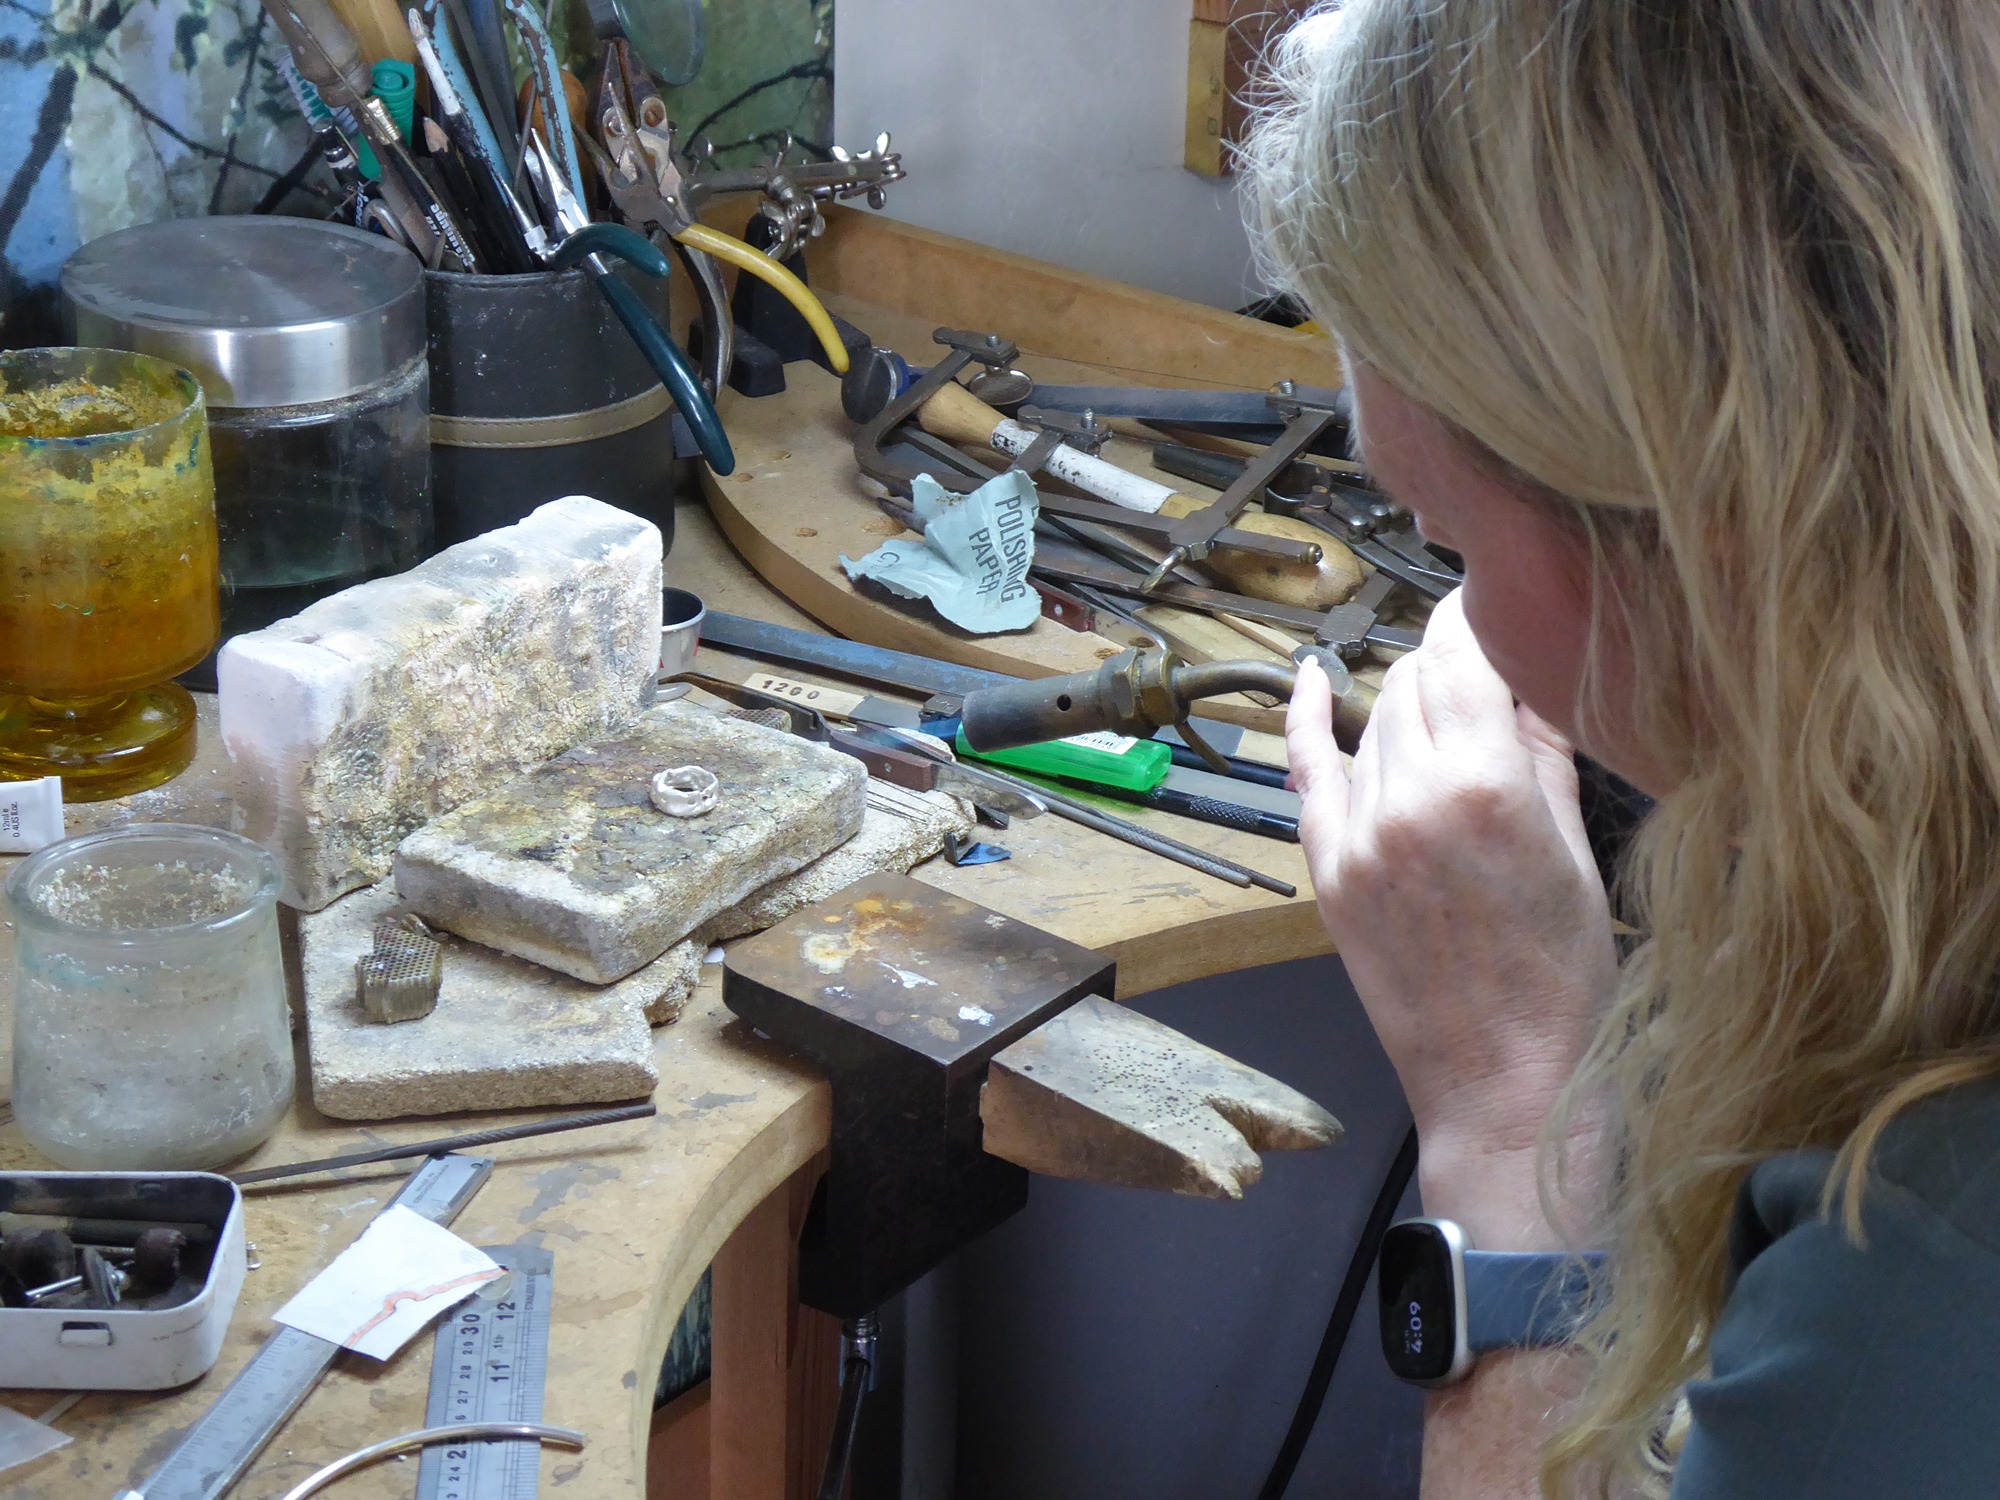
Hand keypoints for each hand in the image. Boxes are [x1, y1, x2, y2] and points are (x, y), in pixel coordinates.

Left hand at [1287, 592, 1614, 1244]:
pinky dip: (1306, 721)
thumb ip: (1544, 751)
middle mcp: (1411, 798)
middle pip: (1416, 682)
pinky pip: (1307, 773)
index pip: (1465, 656)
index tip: (1496, 597)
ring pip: (1374, 721)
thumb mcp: (1576, 851)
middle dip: (1451, 663)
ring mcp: (1359, 835)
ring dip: (1406, 700)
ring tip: (1445, 699)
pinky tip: (1310, 679)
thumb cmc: (1563, 980)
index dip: (1479, 616)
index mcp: (1487, 785)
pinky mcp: (1328, 871)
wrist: (1505, 1084)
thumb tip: (1533, 675)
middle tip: (1487, 662)